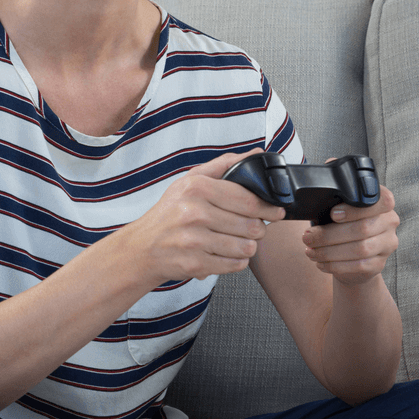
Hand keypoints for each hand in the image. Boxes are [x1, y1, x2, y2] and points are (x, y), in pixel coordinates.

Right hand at [124, 149, 285, 284]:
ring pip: (245, 247)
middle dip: (258, 229)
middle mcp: (194, 213)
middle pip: (251, 225)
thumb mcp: (190, 182)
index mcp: (197, 189)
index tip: (276, 211)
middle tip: (252, 228)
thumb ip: (224, 166)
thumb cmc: (168, 214)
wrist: (142, 248)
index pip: (248, 200)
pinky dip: (236, 261)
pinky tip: (226, 253)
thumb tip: (255, 153)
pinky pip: (234, 265)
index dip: (268, 208)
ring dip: (248, 246)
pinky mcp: (195, 264)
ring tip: (237, 241)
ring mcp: (194, 241)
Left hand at [302, 183, 398, 285]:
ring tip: (310, 251)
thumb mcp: (339, 209)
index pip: (381, 201)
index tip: (333, 214)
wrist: (352, 260)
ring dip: (329, 251)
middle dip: (329, 234)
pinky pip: (358, 266)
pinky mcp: (379, 264)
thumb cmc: (343, 227)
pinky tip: (320, 263)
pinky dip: (335, 265)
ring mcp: (387, 244)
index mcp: (382, 203)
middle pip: (363, 228)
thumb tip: (322, 184)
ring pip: (360, 249)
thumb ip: (335, 198)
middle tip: (308, 237)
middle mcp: (390, 222)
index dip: (356, 208)